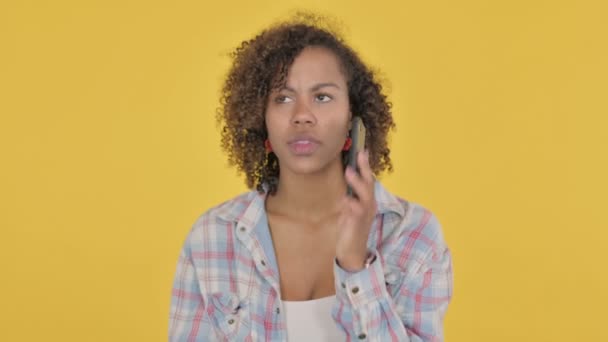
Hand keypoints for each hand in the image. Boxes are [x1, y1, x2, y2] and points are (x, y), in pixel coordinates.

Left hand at [336, 150, 376, 271]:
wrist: (352, 254)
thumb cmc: (351, 231)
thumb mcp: (349, 212)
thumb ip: (349, 200)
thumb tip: (345, 190)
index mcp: (367, 202)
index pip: (368, 181)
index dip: (366, 167)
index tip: (362, 152)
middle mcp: (369, 207)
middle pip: (369, 185)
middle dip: (365, 170)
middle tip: (359, 156)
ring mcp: (364, 216)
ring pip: (365, 196)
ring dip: (357, 184)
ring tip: (349, 172)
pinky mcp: (357, 225)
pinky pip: (355, 212)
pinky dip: (351, 205)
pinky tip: (345, 200)